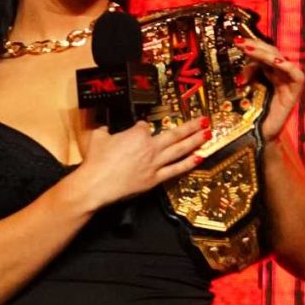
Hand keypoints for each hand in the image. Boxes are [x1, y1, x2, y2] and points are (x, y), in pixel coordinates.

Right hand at [65, 114, 208, 209]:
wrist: (96, 184)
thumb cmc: (96, 162)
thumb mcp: (98, 138)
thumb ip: (105, 131)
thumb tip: (104, 129)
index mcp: (137, 134)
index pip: (145, 126)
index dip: (143, 127)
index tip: (143, 128)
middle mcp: (150, 147)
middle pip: (175, 134)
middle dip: (191, 126)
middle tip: (204, 121)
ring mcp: (154, 163)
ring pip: (180, 150)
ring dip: (195, 141)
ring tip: (207, 134)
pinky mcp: (155, 179)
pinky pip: (176, 170)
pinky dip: (188, 163)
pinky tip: (199, 158)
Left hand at [236, 33, 304, 141]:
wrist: (257, 133)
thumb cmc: (251, 112)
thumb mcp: (245, 88)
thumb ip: (247, 75)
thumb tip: (242, 73)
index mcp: (268, 70)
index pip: (262, 51)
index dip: (251, 44)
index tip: (235, 40)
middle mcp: (280, 73)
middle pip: (271, 52)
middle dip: (255, 46)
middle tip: (239, 42)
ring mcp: (288, 81)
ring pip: (280, 60)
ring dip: (264, 54)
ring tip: (249, 50)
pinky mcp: (295, 91)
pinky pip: (296, 75)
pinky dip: (286, 66)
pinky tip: (275, 62)